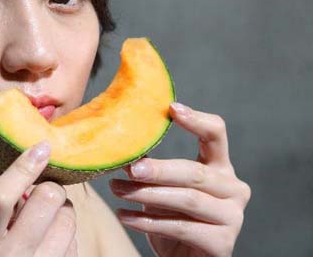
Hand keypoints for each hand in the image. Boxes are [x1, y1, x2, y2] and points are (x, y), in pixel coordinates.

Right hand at [0, 140, 77, 256]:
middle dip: (49, 190)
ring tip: (45, 225)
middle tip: (42, 194)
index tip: (41, 147)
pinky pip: (77, 243)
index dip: (21, 168)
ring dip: (62, 215)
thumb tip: (23, 159)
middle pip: (47, 199)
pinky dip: (68, 238)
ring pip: (70, 219)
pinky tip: (52, 247)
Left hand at [109, 102, 250, 256]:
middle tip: (129, 167)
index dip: (197, 120)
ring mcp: (232, 216)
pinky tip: (125, 216)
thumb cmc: (171, 218)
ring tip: (117, 190)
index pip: (216, 134)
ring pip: (186, 199)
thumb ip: (150, 170)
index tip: (171, 109)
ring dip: (146, 195)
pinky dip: (148, 222)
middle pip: (194, 171)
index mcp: (220, 167)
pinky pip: (181, 227)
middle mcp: (233, 188)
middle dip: (158, 170)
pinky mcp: (224, 243)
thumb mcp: (161, 189)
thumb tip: (122, 150)